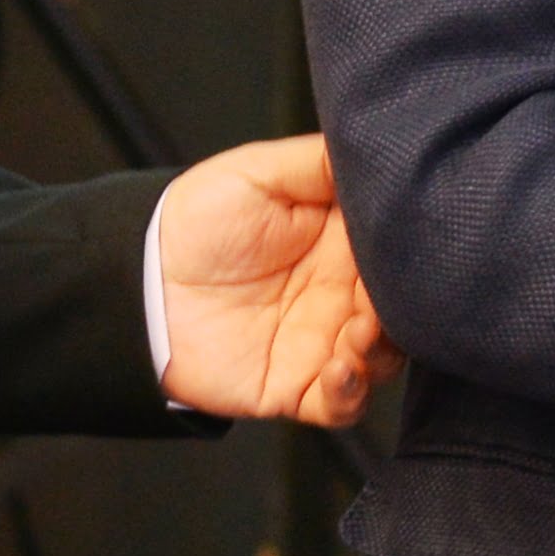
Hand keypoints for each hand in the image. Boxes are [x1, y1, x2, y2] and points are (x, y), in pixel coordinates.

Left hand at [156, 133, 395, 427]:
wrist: (141, 279)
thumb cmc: (198, 220)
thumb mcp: (261, 173)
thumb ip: (323, 163)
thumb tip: (384, 150)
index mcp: (346, 246)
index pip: (401, 253)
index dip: (413, 254)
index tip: (412, 247)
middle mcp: (344, 296)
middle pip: (404, 309)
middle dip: (408, 307)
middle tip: (387, 295)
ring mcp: (324, 344)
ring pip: (385, 359)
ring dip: (384, 350)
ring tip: (360, 332)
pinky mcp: (297, 388)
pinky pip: (341, 405)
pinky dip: (351, 394)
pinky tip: (340, 369)